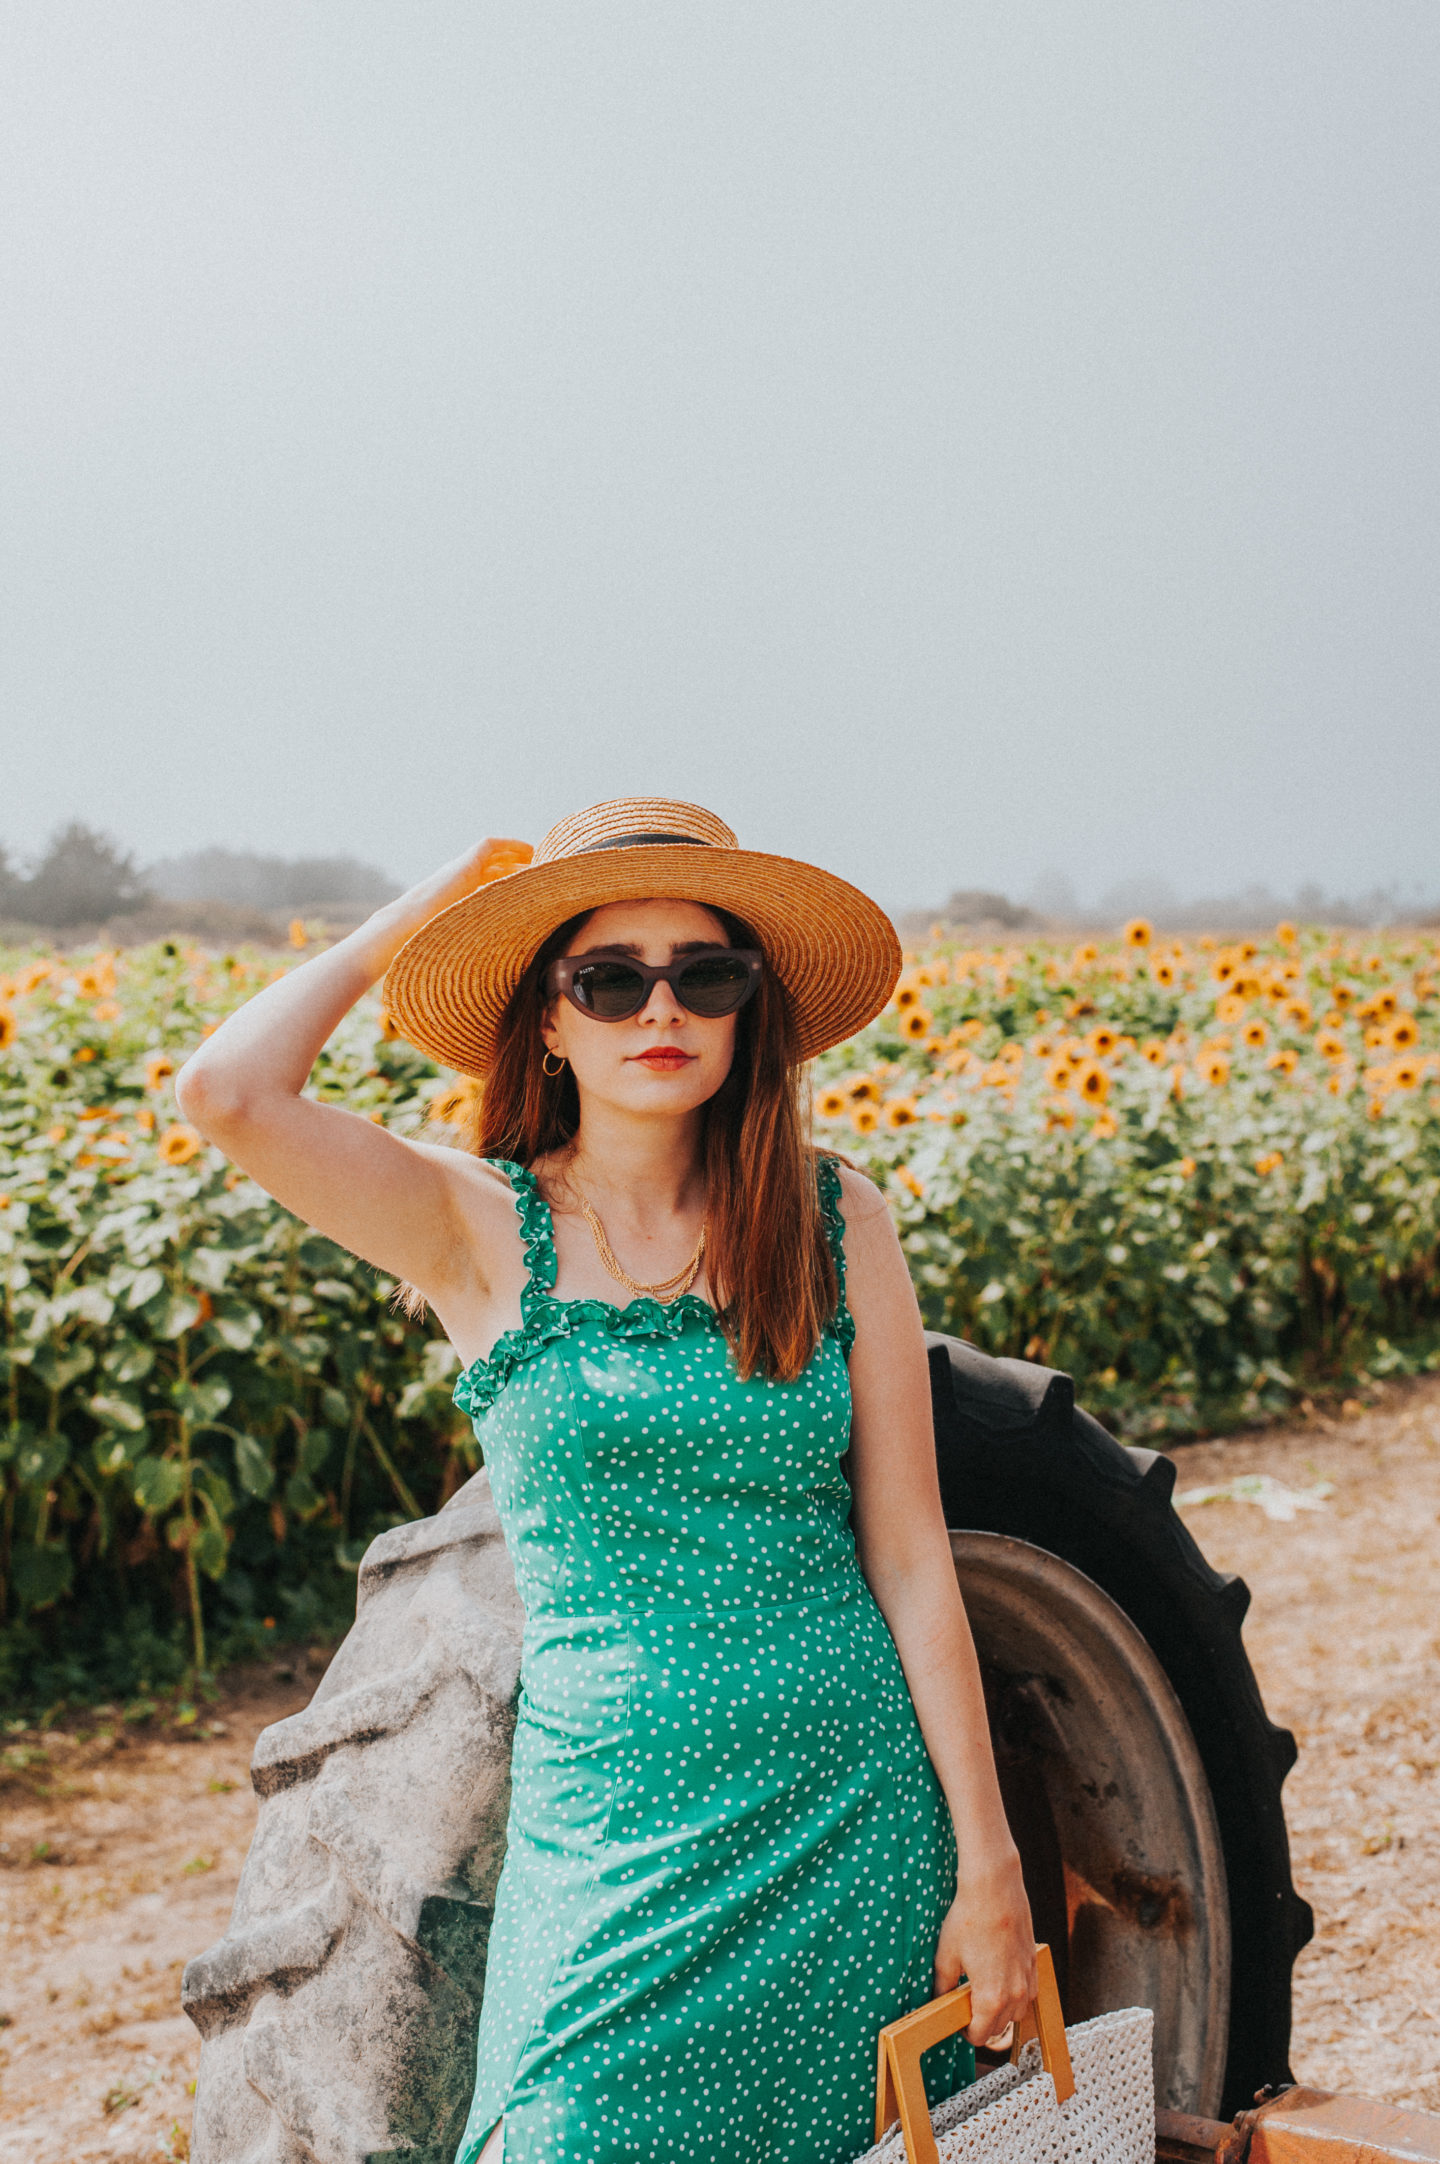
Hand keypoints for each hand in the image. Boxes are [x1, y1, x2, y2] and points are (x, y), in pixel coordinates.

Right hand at [381, 837, 532, 939]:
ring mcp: (461, 869)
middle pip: (493, 869)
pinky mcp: (464, 862)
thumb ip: (480, 939)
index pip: (488, 884)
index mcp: (460, 896)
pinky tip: (529, 850)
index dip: (509, 883)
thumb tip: (502, 964)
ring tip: (539, 858)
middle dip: (516, 868)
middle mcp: (460, 880)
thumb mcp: (465, 938)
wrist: (410, 926)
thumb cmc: (432, 940)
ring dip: (517, 855)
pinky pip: (491, 845)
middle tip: (540, 872)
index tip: (530, 888)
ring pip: (494, 856)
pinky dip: (510, 845)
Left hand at [933, 1847, 1036, 2047]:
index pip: (980, 2036)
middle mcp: (1015, 1994)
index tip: (956, 2020)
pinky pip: (1028, 1993)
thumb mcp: (946, 1956)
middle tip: (965, 2005)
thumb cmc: (967, 1918)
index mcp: (991, 1997)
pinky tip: (1000, 1977)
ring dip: (1002, 2011)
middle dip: (982, 2023)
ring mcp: (1028, 1978)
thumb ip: (943, 1987)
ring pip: (1017, 2013)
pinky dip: (1015, 1994)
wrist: (994, 1887)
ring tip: (983, 1993)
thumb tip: (939, 2002)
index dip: (965, 2032)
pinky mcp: (1034, 1963)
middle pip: (999, 2027)